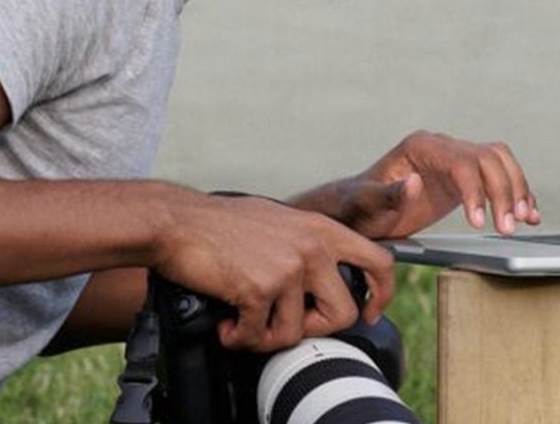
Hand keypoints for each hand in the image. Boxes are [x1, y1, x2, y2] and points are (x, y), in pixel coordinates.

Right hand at [154, 194, 393, 352]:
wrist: (178, 221)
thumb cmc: (222, 224)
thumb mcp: (282, 222)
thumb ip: (310, 246)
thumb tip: (324, 282)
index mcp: (322, 229)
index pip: (380, 261)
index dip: (381, 294)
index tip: (369, 311)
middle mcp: (312, 247)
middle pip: (343, 313)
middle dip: (313, 329)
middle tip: (284, 324)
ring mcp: (288, 268)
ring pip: (297, 332)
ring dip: (267, 337)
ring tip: (245, 323)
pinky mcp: (260, 289)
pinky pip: (259, 335)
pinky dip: (239, 338)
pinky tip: (227, 324)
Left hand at [292, 131, 540, 237]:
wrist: (357, 213)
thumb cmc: (357, 208)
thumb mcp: (367, 205)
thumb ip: (389, 194)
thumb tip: (415, 181)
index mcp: (421, 147)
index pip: (462, 162)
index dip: (476, 191)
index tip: (480, 223)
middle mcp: (442, 147)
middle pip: (488, 159)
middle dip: (503, 192)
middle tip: (508, 227)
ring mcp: (455, 160)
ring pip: (500, 163)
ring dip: (516, 190)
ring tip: (524, 221)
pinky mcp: (463, 178)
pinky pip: (498, 177)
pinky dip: (516, 194)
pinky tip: (528, 215)